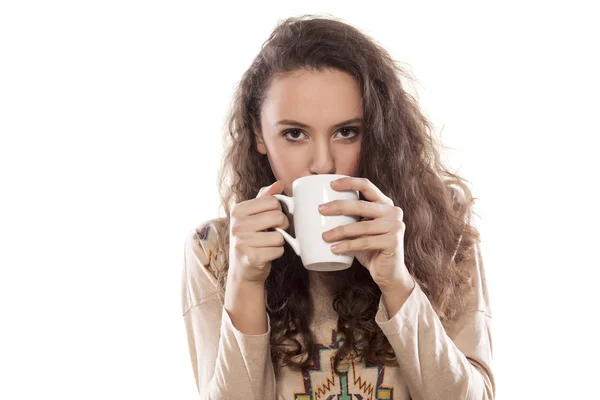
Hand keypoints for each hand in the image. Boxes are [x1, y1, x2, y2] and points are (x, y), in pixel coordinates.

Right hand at [227, 180, 288, 284]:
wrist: (242, 270)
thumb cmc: (251, 239)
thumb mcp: (253, 216)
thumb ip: (264, 198)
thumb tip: (279, 183)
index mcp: (238, 210)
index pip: (272, 201)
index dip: (278, 210)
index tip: (272, 218)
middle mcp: (237, 225)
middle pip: (278, 217)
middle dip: (283, 225)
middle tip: (275, 231)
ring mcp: (242, 242)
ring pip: (280, 236)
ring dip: (279, 242)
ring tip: (268, 244)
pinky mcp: (251, 258)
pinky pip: (278, 250)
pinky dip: (277, 253)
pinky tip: (266, 254)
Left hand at [319, 177, 413, 291]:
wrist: (388, 272)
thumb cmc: (370, 248)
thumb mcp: (360, 229)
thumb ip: (349, 218)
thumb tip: (317, 210)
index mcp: (385, 203)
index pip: (367, 186)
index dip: (349, 182)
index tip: (330, 185)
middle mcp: (393, 211)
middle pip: (361, 205)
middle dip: (338, 206)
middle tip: (320, 210)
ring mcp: (395, 226)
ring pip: (362, 226)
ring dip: (340, 231)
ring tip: (324, 236)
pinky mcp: (393, 242)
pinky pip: (365, 242)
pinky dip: (347, 246)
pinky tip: (334, 249)